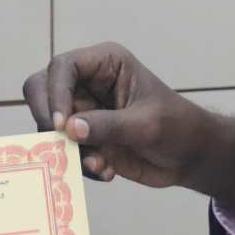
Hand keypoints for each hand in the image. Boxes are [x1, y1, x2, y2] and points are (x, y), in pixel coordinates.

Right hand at [24, 42, 234, 209]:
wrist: (192, 157)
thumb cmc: (178, 127)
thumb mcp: (146, 125)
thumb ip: (108, 125)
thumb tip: (68, 129)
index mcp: (105, 63)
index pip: (63, 68)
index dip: (54, 93)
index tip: (59, 125)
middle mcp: (87, 83)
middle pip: (42, 90)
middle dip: (47, 120)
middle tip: (59, 144)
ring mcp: (84, 111)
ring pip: (49, 125)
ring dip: (69, 149)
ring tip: (100, 165)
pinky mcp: (85, 138)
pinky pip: (65, 150)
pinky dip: (80, 164)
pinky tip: (106, 171)